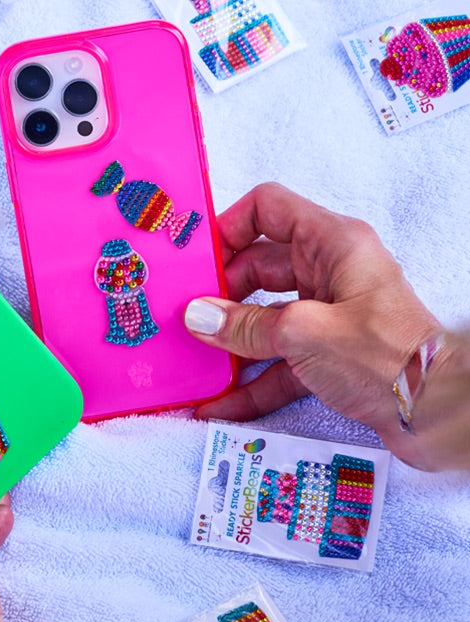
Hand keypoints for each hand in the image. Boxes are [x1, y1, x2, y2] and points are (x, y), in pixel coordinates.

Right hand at [184, 183, 441, 464]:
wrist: (437, 411)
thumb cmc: (386, 357)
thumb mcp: (304, 334)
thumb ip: (246, 325)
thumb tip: (199, 316)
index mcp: (331, 243)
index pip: (268, 210)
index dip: (228, 228)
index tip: (196, 260)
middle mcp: (329, 271)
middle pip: (258, 268)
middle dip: (219, 294)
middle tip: (183, 317)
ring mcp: (329, 314)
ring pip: (265, 318)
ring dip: (231, 343)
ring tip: (192, 361)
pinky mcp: (329, 354)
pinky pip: (279, 360)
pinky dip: (252, 381)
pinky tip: (219, 405)